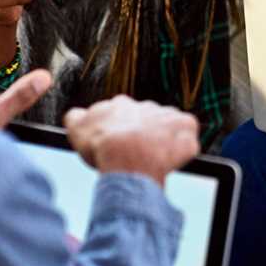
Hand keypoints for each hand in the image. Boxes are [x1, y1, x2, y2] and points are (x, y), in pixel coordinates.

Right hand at [64, 96, 199, 185]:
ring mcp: (168, 115)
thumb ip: (76, 117)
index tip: (121, 143)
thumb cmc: (101, 146)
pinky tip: (172, 160)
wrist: (125, 155)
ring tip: (156, 159)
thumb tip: (76, 114)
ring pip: (169, 128)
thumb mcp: (76, 129)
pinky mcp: (186, 126)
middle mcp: (146, 106)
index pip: (123, 114)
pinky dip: (183, 148)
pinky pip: (189, 138)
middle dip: (145, 135)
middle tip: (138, 153)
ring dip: (165, 141)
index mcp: (121, 105)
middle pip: (148, 120)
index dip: (122, 131)